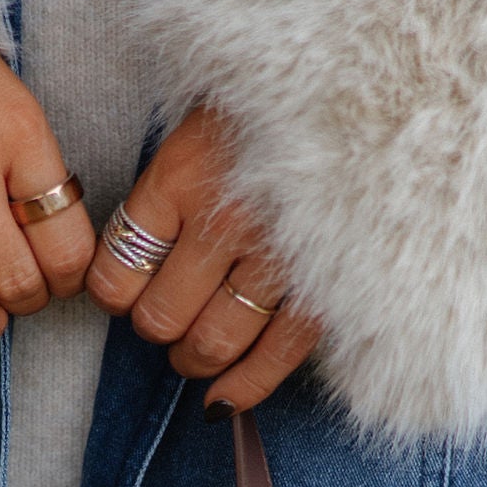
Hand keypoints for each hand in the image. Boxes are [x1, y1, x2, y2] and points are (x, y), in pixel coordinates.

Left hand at [83, 107, 319, 411]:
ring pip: (211, 342)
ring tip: (193, 350)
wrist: (373, 87)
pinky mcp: (325, 286)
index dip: (114, 293)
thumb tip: (135, 255)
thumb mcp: (205, 123)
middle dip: (156, 327)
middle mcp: (225, 221)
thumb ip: (170, 187)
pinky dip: (240, 389)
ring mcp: (278, 258)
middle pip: (160, 315)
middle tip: (164, 319)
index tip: (124, 291)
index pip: (117, 269)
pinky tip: (221, 400)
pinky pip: (273, 359)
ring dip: (193, 357)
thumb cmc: (275, 107)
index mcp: (183, 176)